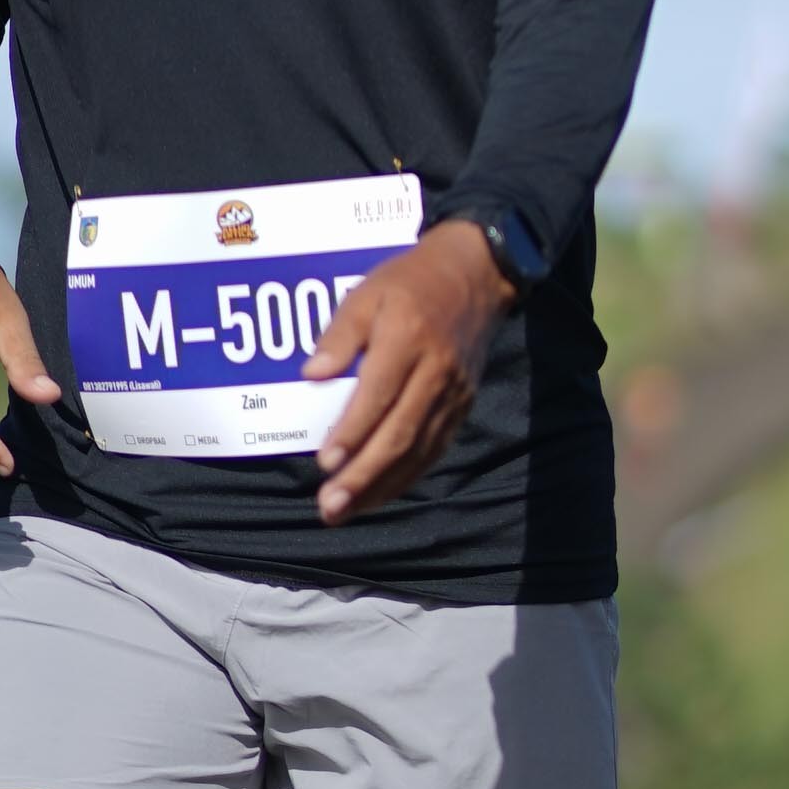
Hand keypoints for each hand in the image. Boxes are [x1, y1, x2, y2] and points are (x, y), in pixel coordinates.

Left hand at [305, 220, 510, 522]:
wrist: (476, 276)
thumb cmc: (410, 284)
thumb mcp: (366, 294)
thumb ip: (338, 336)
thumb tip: (312, 375)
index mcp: (408, 338)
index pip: (379, 394)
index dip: (353, 431)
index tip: (325, 462)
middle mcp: (435, 371)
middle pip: (400, 433)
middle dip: (363, 475)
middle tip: (329, 506)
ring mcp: (453, 393)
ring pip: (418, 450)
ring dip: (381, 485)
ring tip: (345, 511)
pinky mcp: (461, 406)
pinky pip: (433, 449)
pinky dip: (404, 477)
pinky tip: (377, 494)